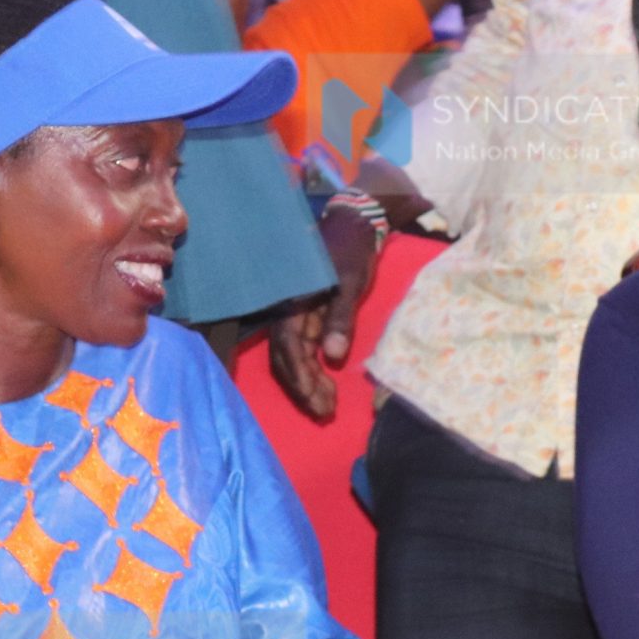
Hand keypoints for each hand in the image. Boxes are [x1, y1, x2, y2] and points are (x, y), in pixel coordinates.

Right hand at [268, 200, 381, 421]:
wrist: (352, 226)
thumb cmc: (351, 251)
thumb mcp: (349, 283)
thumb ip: (340, 318)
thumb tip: (333, 356)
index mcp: (292, 301)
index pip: (288, 346)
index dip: (300, 375)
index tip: (315, 398)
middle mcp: (287, 311)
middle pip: (286, 357)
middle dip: (303, 387)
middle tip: (324, 412)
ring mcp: (295, 315)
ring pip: (293, 357)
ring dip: (307, 383)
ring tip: (326, 407)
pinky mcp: (306, 317)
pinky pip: (303, 349)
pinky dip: (312, 369)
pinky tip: (325, 385)